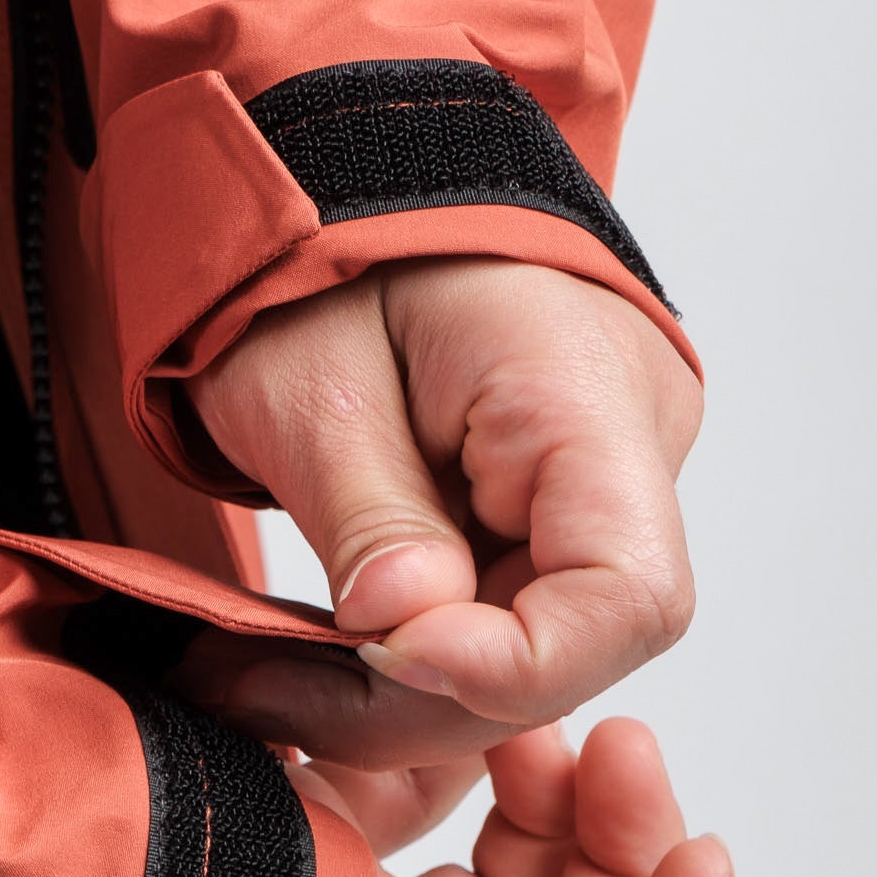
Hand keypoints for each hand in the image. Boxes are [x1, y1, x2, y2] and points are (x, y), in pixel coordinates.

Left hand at [188, 258, 702, 727]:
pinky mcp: (547, 510)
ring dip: (388, 692)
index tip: (371, 653)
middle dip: (413, 696)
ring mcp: (595, 483)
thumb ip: (368, 510)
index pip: (625, 595)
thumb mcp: (309, 375)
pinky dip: (399, 653)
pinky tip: (300, 657)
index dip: (506, 666)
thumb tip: (401, 631)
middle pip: (570, 644)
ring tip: (249, 677)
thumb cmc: (330, 245)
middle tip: (254, 690)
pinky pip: (496, 615)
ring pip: (525, 651)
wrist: (350, 179)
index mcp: (585, 390)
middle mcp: (626, 446)